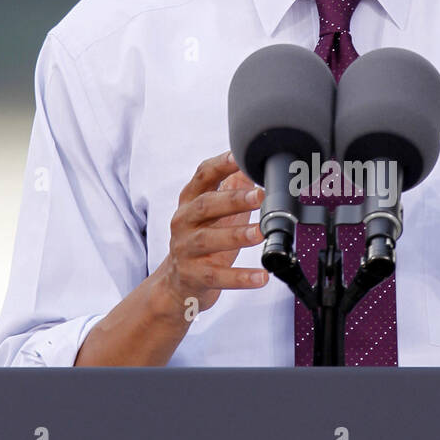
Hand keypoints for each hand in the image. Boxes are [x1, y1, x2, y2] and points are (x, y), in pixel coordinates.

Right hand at [158, 151, 266, 318]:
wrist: (178, 282)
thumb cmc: (202, 240)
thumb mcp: (214, 213)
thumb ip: (233, 188)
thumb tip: (254, 165)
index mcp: (190, 201)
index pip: (203, 176)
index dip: (221, 165)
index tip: (240, 156)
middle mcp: (183, 221)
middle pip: (205, 205)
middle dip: (233, 200)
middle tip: (259, 196)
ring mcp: (185, 249)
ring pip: (209, 239)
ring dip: (237, 235)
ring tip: (261, 233)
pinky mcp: (193, 275)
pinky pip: (217, 276)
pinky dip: (240, 277)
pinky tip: (260, 276)